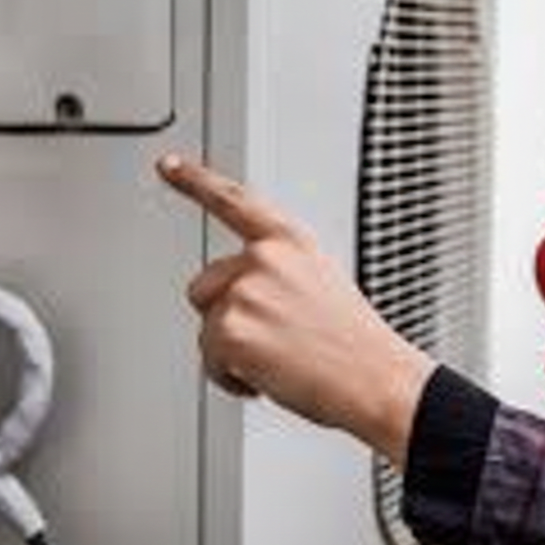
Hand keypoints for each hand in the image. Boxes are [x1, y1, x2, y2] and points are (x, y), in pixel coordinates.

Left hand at [158, 155, 435, 466]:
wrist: (376, 379)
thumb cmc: (354, 344)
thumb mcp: (320, 282)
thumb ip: (277, 273)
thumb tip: (242, 295)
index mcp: (290, 241)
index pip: (233, 201)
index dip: (195, 181)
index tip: (169, 164)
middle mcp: (264, 258)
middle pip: (204, 288)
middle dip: (226, 316)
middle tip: (272, 340)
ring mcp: (245, 292)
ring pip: (207, 328)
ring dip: (231, 351)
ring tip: (279, 362)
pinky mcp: (230, 330)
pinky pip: (209, 360)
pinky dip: (230, 377)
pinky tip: (267, 378)